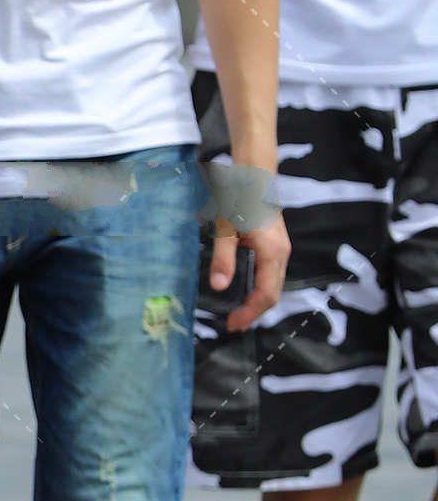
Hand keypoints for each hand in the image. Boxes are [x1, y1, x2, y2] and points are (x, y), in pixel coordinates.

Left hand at [211, 208, 288, 331]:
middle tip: (232, 324)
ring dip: (257, 302)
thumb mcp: (225, 229)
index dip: (250, 313)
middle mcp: (281, 254)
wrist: (252, 175)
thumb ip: (222, 258)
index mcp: (272, 252)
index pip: (266, 294)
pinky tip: (244, 292)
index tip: (232, 324)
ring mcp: (280, 250)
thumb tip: (218, 286)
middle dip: (254, 313)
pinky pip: (271, 275)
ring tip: (237, 313)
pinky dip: (259, 289)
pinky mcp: (275, 246)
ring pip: (274, 286)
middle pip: (273, 294)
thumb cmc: (238, 198)